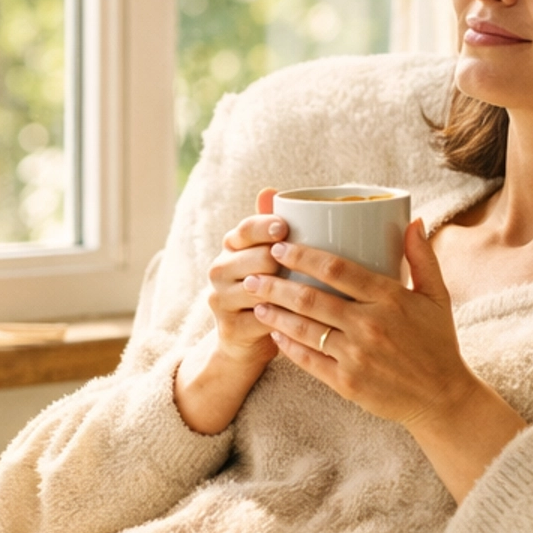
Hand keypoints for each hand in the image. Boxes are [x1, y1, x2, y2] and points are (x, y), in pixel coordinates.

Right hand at [207, 189, 288, 361]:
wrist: (246, 342)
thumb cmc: (268, 291)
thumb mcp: (271, 258)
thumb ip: (271, 229)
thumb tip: (271, 190)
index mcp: (230, 246)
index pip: (245, 229)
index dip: (265, 227)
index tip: (284, 228)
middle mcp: (219, 270)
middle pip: (255, 258)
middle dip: (281, 262)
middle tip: (305, 269)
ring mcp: (221, 299)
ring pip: (259, 288)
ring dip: (288, 291)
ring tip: (313, 294)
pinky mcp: (230, 328)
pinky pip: (264, 318)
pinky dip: (286, 318)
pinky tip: (305, 318)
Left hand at [246, 220, 526, 500]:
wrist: (443, 398)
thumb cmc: (438, 343)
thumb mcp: (438, 296)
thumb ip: (423, 257)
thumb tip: (413, 220)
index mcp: (391, 298)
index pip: (337, 269)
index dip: (304, 257)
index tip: (281, 248)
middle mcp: (370, 326)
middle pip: (311, 299)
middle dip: (276, 285)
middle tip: (254, 274)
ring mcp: (357, 356)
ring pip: (304, 329)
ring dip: (275, 314)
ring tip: (255, 301)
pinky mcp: (347, 383)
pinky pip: (309, 361)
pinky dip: (288, 346)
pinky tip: (274, 334)